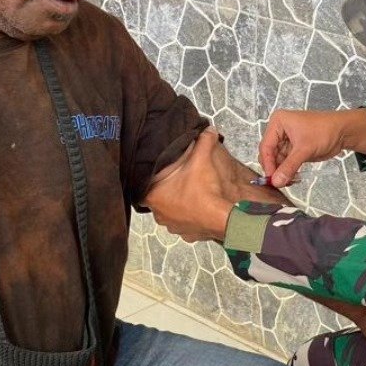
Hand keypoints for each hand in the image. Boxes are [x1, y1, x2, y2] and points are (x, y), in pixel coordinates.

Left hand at [144, 130, 271, 242]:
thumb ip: (203, 141)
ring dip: (178, 206)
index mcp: (154, 197)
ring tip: (190, 194)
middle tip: (179, 181)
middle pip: (158, 201)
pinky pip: (185, 225)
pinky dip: (190, 218)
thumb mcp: (202, 160)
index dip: (151, 181)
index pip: (142, 188)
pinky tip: (199, 209)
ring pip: (171, 214)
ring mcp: (174, 228)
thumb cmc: (205, 191)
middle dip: (166, 192)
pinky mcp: (188, 235)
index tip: (160, 176)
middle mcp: (160, 215)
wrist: (224, 218)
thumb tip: (208, 129)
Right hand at [259, 108, 365, 187]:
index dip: (267, 164)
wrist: (343, 132)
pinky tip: (293, 179)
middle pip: (269, 154)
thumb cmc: (324, 132)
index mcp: (278, 122)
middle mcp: (279, 130)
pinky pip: (286, 163)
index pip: (266, 146)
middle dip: (275, 169)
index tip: (271, 179)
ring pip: (277, 161)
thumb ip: (289, 166)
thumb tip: (276, 182)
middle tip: (280, 183)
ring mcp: (286, 140)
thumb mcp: (305, 149)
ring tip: (289, 182)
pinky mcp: (294, 149)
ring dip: (282, 172)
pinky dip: (288, 171)